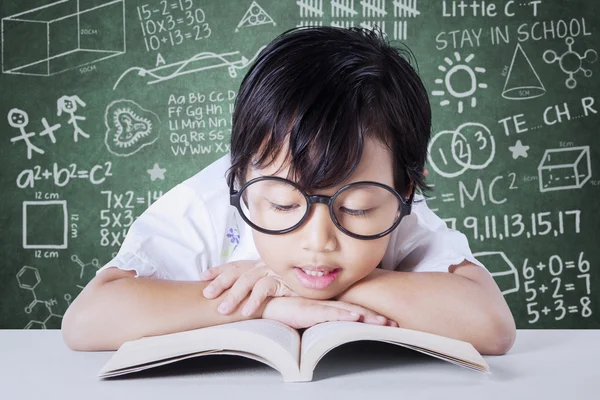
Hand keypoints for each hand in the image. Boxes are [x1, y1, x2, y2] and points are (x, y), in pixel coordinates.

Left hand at [199, 260, 298, 315]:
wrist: (321, 282)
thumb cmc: (297, 283)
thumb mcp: (275, 280)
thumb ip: (260, 282)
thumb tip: (240, 293)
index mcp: (261, 263)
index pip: (236, 264)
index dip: (219, 270)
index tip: (203, 276)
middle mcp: (265, 264)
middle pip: (238, 271)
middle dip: (220, 282)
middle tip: (206, 294)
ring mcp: (275, 271)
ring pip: (248, 280)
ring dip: (234, 295)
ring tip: (222, 310)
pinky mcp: (285, 281)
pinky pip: (266, 289)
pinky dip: (254, 301)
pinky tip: (245, 312)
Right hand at [261, 297, 398, 329]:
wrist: (262, 302)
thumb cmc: (282, 308)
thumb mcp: (306, 316)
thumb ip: (320, 319)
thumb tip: (335, 329)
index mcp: (328, 306)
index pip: (355, 310)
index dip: (372, 316)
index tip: (390, 322)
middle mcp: (327, 304)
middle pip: (357, 310)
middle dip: (377, 317)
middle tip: (395, 323)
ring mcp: (319, 306)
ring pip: (348, 312)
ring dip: (367, 317)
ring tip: (383, 322)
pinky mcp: (308, 310)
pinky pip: (329, 313)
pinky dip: (344, 315)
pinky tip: (356, 318)